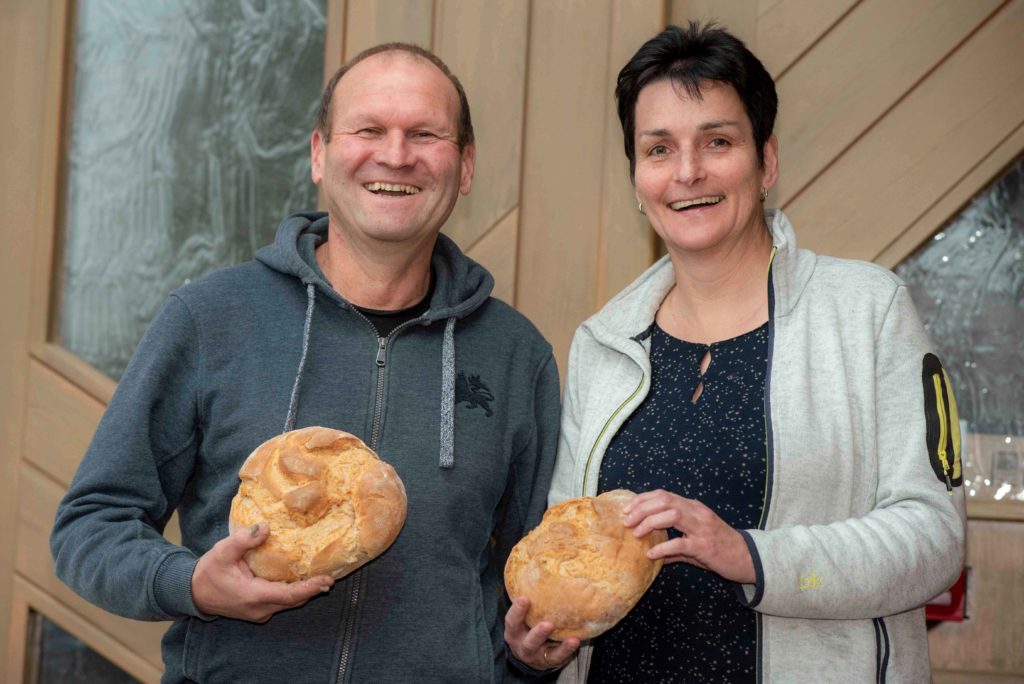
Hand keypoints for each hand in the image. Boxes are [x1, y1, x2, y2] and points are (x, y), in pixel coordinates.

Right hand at [191, 522, 333, 621]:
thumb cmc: (208, 572)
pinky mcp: (258, 610)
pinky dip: (294, 593)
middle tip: (331, 575)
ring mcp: (259, 612)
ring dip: (305, 592)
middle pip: (294, 601)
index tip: (327, 580)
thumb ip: (244, 539)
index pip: (289, 595)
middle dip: (313, 589)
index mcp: (253, 596)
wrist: (192, 593)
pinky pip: (281, 603)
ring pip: (289, 603)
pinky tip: (302, 580)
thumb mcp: (222, 551)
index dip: (310, 588)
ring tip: (322, 576)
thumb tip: (266, 527)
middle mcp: (260, 609)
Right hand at [504, 596, 579, 670]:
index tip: (524, 598)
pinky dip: (566, 649)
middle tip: (548, 623)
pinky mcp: (549, 661)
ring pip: (542, 650)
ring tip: (564, 633)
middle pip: (528, 639)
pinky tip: (575, 640)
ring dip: (552, 641)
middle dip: (537, 632)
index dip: (517, 611)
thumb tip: (539, 569)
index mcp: (514, 631)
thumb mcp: (524, 619)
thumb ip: (530, 603)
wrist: (532, 657)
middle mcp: (522, 644)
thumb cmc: (529, 628)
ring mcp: (535, 655)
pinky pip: (557, 656)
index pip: (512, 621)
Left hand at [624, 489, 754, 583]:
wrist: (747, 558)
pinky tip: (651, 554)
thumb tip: (653, 552)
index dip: (642, 499)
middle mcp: (697, 513)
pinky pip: (680, 543)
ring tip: (636, 533)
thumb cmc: (720, 548)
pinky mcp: (705, 546)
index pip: (663, 495)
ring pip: (671, 515)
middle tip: (626, 521)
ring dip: (649, 522)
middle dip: (641, 508)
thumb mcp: (695, 541)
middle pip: (664, 500)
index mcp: (693, 507)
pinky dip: (663, 547)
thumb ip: (674, 544)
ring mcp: (702, 528)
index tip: (627, 509)